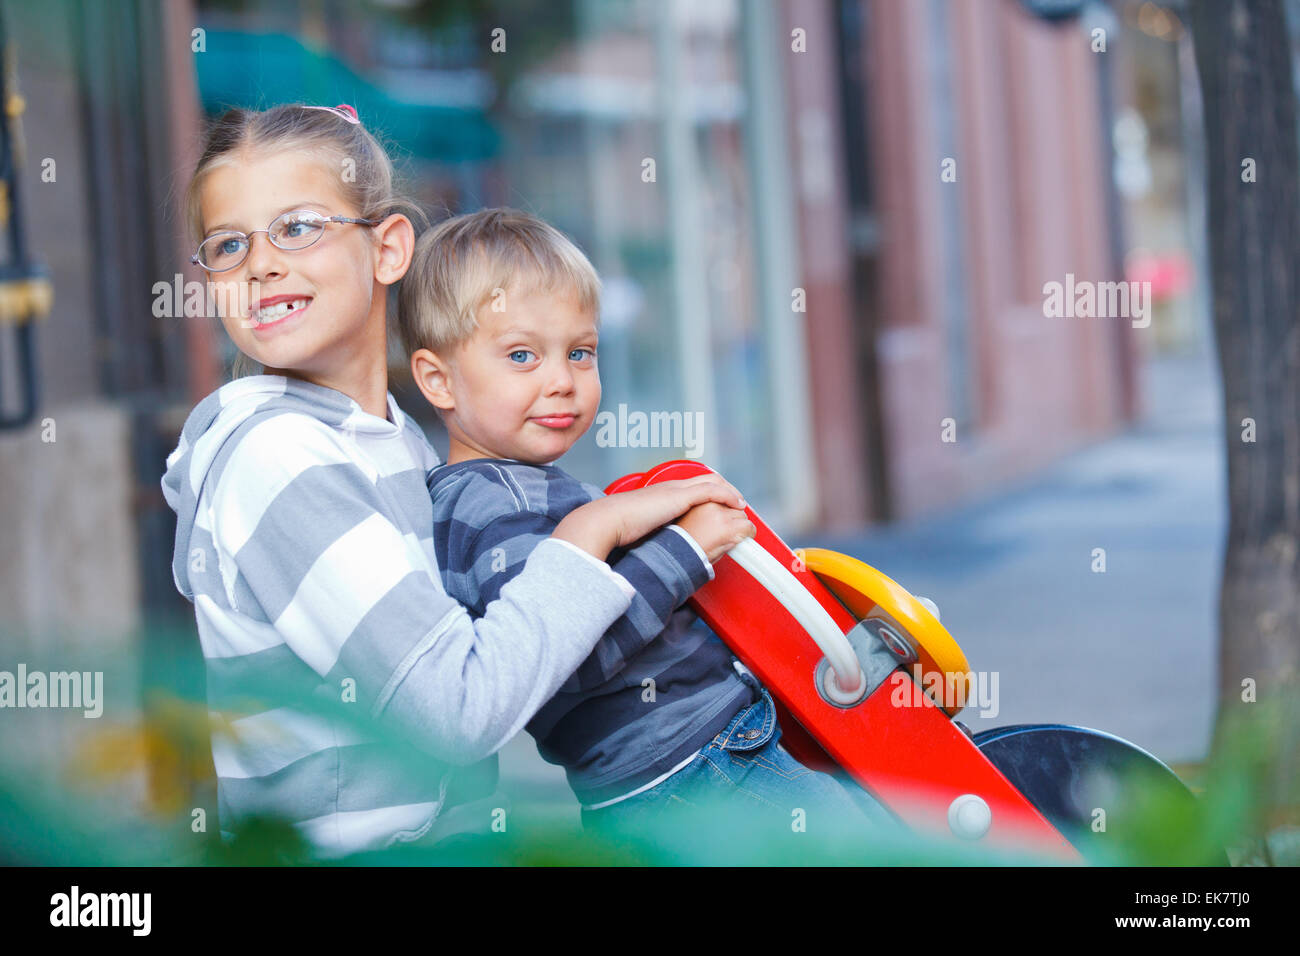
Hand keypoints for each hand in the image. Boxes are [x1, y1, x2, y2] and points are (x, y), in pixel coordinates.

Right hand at [552, 474, 746, 559]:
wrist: (606, 520)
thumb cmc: (614, 528)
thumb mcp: (636, 529)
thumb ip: (646, 534)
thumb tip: (648, 548)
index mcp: (658, 494)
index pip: (689, 487)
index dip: (707, 494)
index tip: (718, 505)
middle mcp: (669, 487)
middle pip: (705, 479)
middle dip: (723, 490)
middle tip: (736, 503)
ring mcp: (674, 490)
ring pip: (712, 483)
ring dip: (730, 492)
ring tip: (742, 505)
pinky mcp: (679, 496)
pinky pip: (712, 490)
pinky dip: (727, 495)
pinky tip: (738, 505)